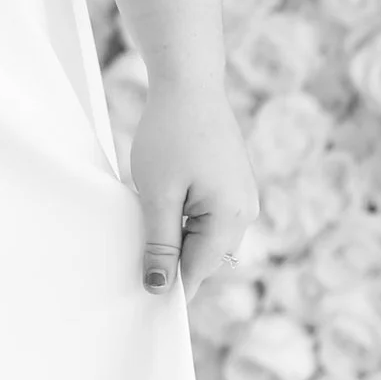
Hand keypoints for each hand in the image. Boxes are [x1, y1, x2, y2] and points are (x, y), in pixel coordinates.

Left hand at [127, 75, 257, 299]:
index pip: (197, 272)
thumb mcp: (158, 195)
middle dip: (171, 257)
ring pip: (203, 237)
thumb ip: (160, 244)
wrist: (189, 83)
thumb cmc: (170, 134)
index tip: (139, 296)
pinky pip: (207, 216)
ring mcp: (242, 197)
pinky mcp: (233, 184)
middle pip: (203, 257)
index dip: (168, 286)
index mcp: (231, 219)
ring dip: (176, 234)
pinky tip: (163, 197)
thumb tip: (159, 287)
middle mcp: (246, 212)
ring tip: (149, 210)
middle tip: (134, 245)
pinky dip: (183, 216)